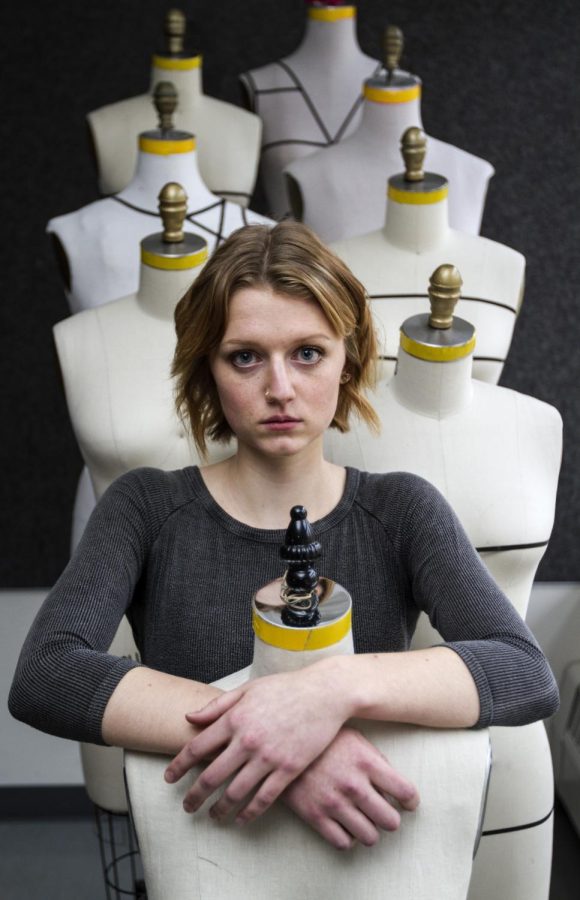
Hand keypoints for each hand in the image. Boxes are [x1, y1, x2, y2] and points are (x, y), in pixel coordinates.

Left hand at [164, 661, 352, 821]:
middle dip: (194, 795)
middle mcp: (247, 740)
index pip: (197, 747)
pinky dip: (250, 813)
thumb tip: (190, 718)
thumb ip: (218, 706)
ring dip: (220, 809)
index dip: (179, 766)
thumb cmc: (285, 688)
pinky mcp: (289, 769)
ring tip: (213, 816)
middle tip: (187, 807)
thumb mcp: (248, 689)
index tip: (169, 779)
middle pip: (211, 776)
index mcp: (235, 718)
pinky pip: (264, 798)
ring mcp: (268, 757)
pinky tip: (241, 819)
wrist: (324, 693)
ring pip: (236, 792)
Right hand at [282, 727, 418, 849]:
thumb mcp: (353, 737)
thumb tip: (392, 783)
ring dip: (370, 830)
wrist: (281, 742)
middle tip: (384, 812)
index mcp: (367, 762)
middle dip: (391, 818)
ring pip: (370, 837)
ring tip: (364, 820)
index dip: (411, 800)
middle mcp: (354, 785)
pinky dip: (347, 837)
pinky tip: (344, 824)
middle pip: (391, 821)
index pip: (405, 792)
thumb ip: (375, 758)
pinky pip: (343, 843)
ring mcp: (334, 803)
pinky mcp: (315, 816)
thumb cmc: (322, 738)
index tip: (408, 802)